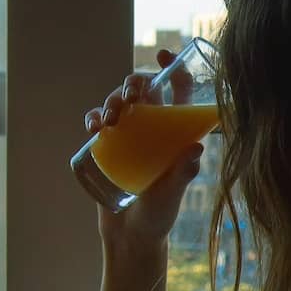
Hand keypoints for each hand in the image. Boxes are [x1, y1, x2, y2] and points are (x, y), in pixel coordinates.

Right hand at [84, 49, 203, 254]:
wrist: (130, 236)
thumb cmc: (159, 215)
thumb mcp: (172, 194)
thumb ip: (183, 174)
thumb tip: (196, 149)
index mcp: (174, 132)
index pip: (178, 89)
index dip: (174, 67)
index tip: (163, 54)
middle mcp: (153, 129)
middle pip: (144, 90)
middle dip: (134, 83)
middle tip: (130, 96)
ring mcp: (129, 137)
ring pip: (119, 103)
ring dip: (112, 100)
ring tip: (110, 119)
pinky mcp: (108, 147)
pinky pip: (98, 122)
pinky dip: (94, 117)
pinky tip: (94, 127)